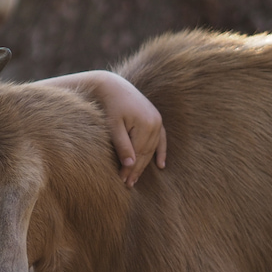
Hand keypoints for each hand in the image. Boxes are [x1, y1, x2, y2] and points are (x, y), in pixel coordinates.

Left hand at [36, 70, 166, 186]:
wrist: (112, 86)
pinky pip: (161, 138)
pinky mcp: (156, 118)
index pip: (137, 153)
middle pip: (146, 153)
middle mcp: (155, 122)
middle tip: (128, 185)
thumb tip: (130, 164)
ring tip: (135, 179)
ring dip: (145, 164)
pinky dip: (161, 151)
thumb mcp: (113, 126)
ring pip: (151, 148)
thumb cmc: (109, 106)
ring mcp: (157, 120)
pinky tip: (161, 165)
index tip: (121, 182)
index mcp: (146, 124)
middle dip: (136, 169)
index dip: (130, 169)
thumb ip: (122, 145)